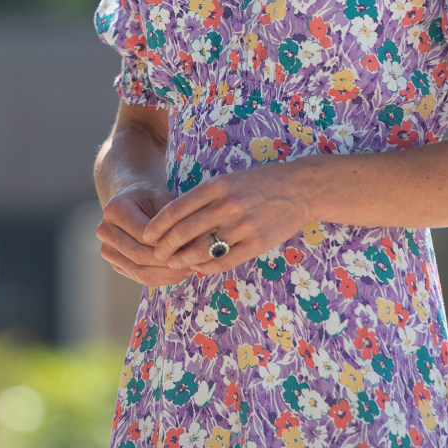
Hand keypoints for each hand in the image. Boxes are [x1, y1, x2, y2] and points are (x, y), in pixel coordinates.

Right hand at [96, 182, 192, 287]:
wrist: (132, 200)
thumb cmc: (151, 196)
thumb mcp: (163, 197)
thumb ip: (172, 219)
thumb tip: (192, 243)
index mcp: (115, 209)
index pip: (143, 234)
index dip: (167, 244)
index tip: (191, 248)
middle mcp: (105, 230)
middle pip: (139, 255)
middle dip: (168, 262)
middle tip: (193, 262)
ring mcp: (107, 249)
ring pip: (139, 271)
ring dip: (167, 274)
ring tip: (190, 270)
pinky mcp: (115, 263)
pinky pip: (139, 277)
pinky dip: (161, 278)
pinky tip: (179, 273)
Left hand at [138, 160, 315, 274]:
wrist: (301, 188)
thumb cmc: (260, 183)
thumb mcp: (229, 180)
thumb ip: (204, 198)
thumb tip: (174, 220)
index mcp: (218, 185)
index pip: (176, 209)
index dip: (157, 225)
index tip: (146, 235)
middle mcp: (228, 205)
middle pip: (184, 232)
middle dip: (165, 246)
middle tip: (156, 254)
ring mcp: (244, 226)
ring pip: (202, 250)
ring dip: (183, 260)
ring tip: (174, 263)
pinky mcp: (257, 244)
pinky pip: (224, 261)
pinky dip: (207, 267)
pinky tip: (198, 267)